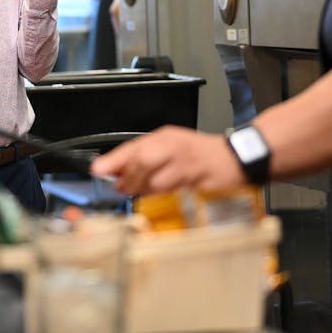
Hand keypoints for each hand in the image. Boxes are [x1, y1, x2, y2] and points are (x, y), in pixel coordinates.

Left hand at [90, 126, 244, 194]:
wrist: (234, 158)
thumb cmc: (199, 155)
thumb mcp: (170, 149)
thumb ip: (144, 159)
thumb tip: (117, 174)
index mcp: (164, 137)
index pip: (133, 147)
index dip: (113, 161)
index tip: (97, 170)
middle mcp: (173, 146)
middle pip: (141, 162)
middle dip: (129, 179)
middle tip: (124, 187)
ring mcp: (185, 163)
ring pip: (155, 180)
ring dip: (144, 190)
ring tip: (144, 190)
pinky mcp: (197, 180)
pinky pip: (172, 191)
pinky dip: (163, 195)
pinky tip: (163, 193)